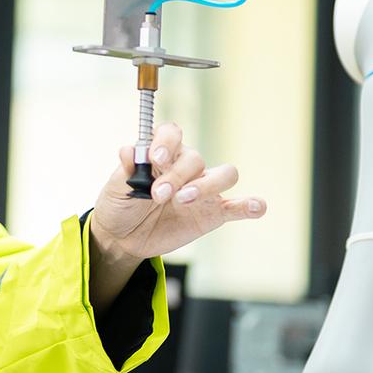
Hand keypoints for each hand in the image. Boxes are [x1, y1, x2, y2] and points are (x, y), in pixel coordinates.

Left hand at [88, 122, 264, 278]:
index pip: (172, 134)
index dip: (167, 142)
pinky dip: (250, 205)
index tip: (155, 158)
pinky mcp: (213, 213)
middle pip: (196, 158)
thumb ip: (126, 170)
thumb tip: (128, 150)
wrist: (123, 238)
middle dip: (177, 175)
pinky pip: (237, 206)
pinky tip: (257, 207)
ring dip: (207, 185)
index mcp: (162, 154)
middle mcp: (185, 168)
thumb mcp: (115, 187)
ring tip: (184, 200)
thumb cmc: (120, 205)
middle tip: (158, 195)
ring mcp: (202, 190)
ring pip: (224, 174)